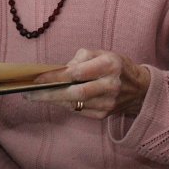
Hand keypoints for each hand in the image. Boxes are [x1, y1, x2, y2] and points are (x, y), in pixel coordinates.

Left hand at [25, 48, 150, 118]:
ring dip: (53, 101)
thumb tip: (60, 70)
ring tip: (36, 96)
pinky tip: (54, 100)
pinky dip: (65, 105)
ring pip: (75, 104)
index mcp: (109, 65)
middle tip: (29, 93)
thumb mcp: (102, 53)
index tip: (37, 78)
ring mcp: (108, 103)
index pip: (77, 73)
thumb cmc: (116, 66)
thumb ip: (81, 58)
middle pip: (74, 93)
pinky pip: (79, 110)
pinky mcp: (105, 115)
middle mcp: (110, 85)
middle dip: (49, 94)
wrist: (140, 89)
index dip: (55, 77)